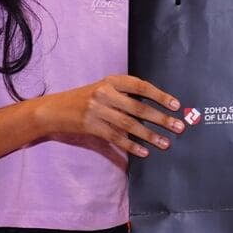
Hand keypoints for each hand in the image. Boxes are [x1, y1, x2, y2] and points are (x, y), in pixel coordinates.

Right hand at [40, 74, 183, 157]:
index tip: (175, 105)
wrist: (53, 109)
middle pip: (138, 107)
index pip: (140, 86)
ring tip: (166, 142)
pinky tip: (144, 152)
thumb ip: (124, 94)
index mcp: (111, 81)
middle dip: (161, 118)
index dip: (159, 95)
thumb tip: (154, 106)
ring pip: (129, 125)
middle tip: (179, 127)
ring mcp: (97, 111)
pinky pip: (116, 138)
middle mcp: (105, 93)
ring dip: (150, 135)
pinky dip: (131, 146)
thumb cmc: (83, 99)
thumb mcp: (103, 89)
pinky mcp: (91, 127)